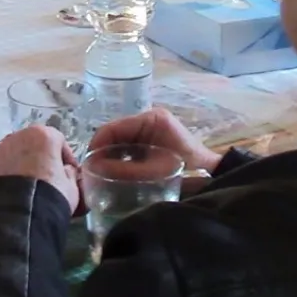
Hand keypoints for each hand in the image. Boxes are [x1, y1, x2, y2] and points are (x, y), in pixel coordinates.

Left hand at [0, 126, 80, 214]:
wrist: (16, 213)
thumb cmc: (49, 194)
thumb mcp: (71, 187)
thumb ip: (70, 174)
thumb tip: (65, 171)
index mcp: (44, 135)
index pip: (59, 141)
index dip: (66, 157)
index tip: (68, 172)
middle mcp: (20, 135)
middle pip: (36, 144)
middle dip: (43, 159)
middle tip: (49, 178)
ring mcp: (1, 148)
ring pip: (19, 154)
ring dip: (26, 165)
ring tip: (31, 185)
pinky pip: (6, 165)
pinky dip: (11, 173)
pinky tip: (16, 190)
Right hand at [89, 108, 224, 175]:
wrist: (210, 177)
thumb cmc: (184, 170)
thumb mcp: (151, 171)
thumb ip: (121, 170)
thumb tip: (92, 168)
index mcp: (150, 119)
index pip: (113, 127)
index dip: (96, 144)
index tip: (86, 164)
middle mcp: (148, 119)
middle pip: (115, 133)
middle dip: (102, 152)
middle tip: (91, 171)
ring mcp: (151, 128)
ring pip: (120, 141)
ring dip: (110, 156)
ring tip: (99, 173)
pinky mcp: (153, 139)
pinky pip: (129, 147)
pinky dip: (120, 159)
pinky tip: (114, 172)